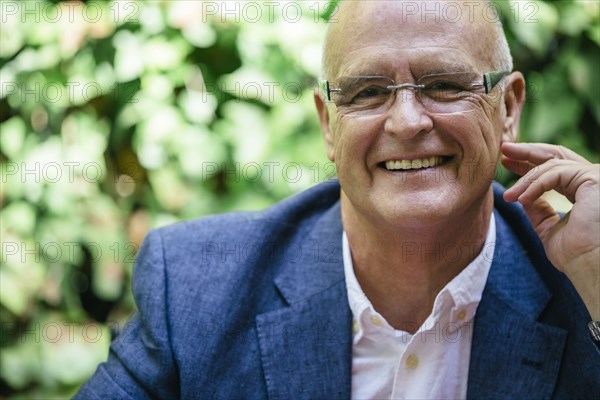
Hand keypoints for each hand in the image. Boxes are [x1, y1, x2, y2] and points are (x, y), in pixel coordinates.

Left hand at [501, 142, 598, 319]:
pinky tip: (521, 198)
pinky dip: (535, 184)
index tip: (507, 162)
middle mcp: (592, 180)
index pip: (555, 169)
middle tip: (503, 150)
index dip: (529, 164)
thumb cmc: (575, 255)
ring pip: (552, 165)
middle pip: (556, 156)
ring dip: (525, 179)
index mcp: (584, 191)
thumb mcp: (548, 227)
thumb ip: (538, 210)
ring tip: (509, 196)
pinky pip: (556, 173)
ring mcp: (596, 177)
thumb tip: (522, 197)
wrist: (588, 266)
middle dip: (527, 152)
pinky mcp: (594, 178)